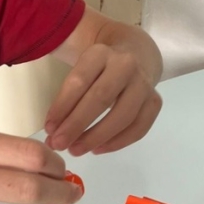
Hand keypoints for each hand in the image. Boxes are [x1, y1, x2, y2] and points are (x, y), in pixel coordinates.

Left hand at [43, 43, 161, 155]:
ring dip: (97, 138)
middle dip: (77, 125)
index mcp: (101, 53)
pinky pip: (139, 127)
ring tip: (76, 150)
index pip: (79, 81)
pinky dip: (118, 142)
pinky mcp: (155, 101)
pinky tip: (98, 149)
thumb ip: (66, 95)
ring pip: (123, 116)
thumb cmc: (99, 66)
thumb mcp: (81, 67)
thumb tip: (53, 131)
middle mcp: (126, 65)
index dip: (62, 106)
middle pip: (101, 98)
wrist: (136, 53)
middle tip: (58, 144)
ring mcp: (144, 84)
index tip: (48, 128)